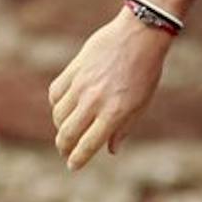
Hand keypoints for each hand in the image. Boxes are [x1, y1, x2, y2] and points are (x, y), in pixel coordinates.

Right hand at [48, 8, 173, 169]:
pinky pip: (56, 93)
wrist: (138, 35)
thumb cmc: (145, 72)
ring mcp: (82, 84)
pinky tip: (63, 108)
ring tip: (66, 130)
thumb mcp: (141, 103)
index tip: (73, 166)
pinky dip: (56, 104)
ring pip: (59, 114)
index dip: (78, 159)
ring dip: (60, 127)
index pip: (89, 144)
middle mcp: (95, 101)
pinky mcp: (73, 69)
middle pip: (67, 133)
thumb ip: (123, 128)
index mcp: (115, 112)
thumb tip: (110, 150)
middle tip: (65, 152)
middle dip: (64, 147)